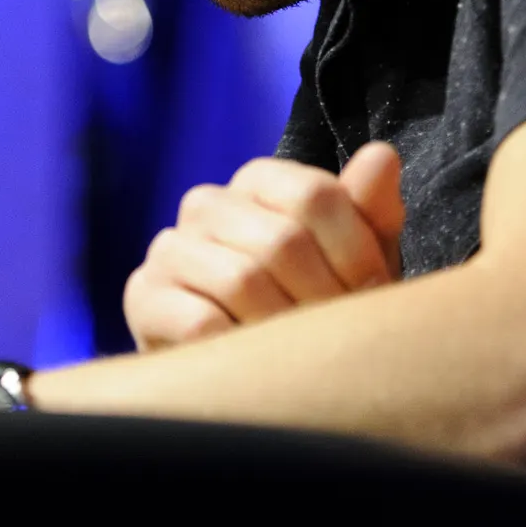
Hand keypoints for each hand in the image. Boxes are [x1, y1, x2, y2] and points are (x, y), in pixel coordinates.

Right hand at [121, 142, 403, 351]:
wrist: (248, 370)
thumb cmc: (312, 302)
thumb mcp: (354, 259)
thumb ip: (370, 209)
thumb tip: (381, 156)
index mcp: (258, 180)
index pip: (316, 195)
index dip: (356, 251)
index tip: (374, 293)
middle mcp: (207, 203)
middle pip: (283, 240)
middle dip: (325, 296)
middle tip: (343, 335)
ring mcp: (170, 248)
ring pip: (243, 280)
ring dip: (286, 326)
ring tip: (306, 354)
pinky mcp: (144, 296)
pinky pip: (200, 322)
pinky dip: (240, 347)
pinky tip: (258, 363)